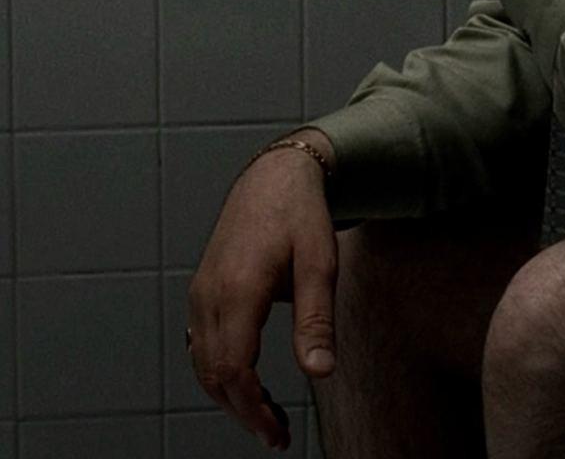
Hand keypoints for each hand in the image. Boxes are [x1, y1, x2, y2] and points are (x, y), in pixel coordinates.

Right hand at [187, 139, 337, 450]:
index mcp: (239, 288)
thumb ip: (318, 319)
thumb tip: (319, 373)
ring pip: (202, 362)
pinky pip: (200, 343)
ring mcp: (201, 291)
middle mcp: (210, 293)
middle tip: (276, 435)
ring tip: (266, 416)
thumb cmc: (301, 214)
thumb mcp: (321, 262)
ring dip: (229, 395)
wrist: (275, 174)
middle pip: (213, 374)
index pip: (233, 369)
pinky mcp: (202, 289)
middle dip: (242, 411)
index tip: (277, 433)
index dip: (252, 410)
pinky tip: (246, 381)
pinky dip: (219, 370)